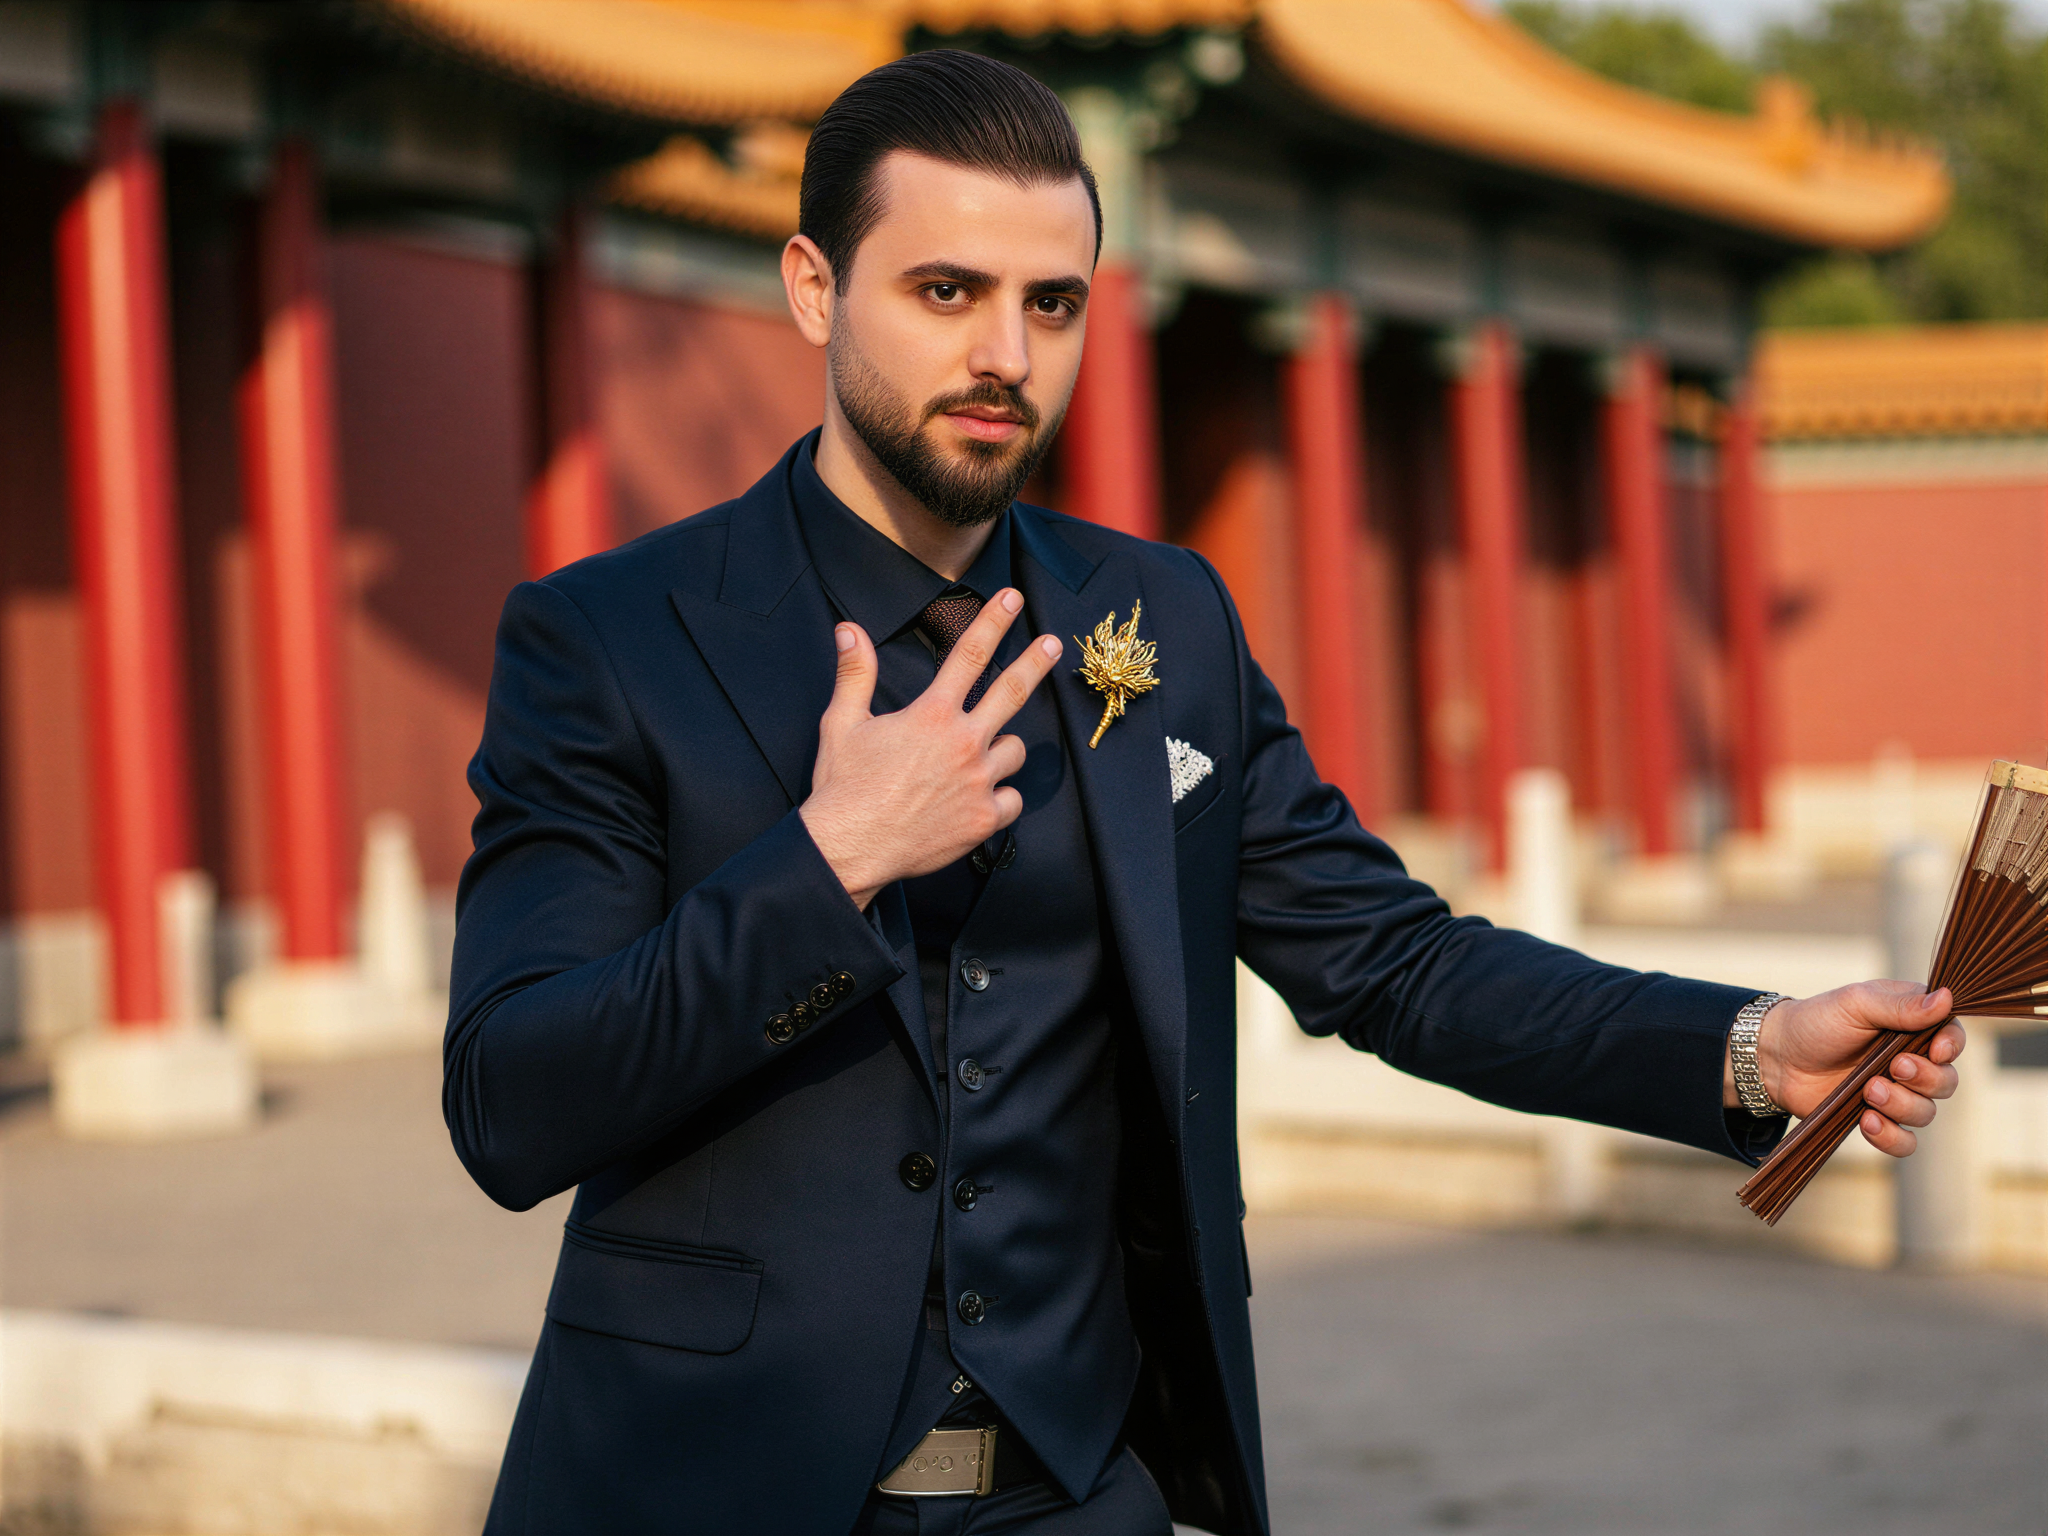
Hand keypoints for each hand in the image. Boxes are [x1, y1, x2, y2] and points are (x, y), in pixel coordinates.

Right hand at [799, 588, 1062, 909]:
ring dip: (1001, 749)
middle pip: (1012, 692)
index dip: (994, 621)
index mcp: (931, 715)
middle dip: (1035, 662)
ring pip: (1013, 751)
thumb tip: (850, 630)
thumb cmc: (844, 787)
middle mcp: (962, 744)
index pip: (970, 654)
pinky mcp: (984, 819)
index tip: (1013, 598)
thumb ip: (855, 674)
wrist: (849, 848)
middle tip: (1052, 644)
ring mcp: (978, 782)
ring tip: (977, 758)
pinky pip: (1012, 800)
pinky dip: (1001, 798)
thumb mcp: (841, 723)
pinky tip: (979, 801)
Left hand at [1728, 981, 1964, 1156]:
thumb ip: (1900, 1005)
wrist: (1776, 1058)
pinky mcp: (1877, 1118)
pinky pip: (1904, 1142)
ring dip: (1902, 1105)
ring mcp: (1895, 1092)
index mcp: (1912, 1024)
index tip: (1936, 1051)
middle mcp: (1911, 1060)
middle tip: (1895, 1067)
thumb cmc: (1816, 1021)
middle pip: (1946, 1080)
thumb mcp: (1856, 1003)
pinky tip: (1868, 1121)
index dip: (1952, 1046)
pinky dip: (1892, 1137)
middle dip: (1926, 1078)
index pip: (1953, 1037)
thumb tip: (1946, 998)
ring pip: (1926, 1112)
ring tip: (1869, 1090)